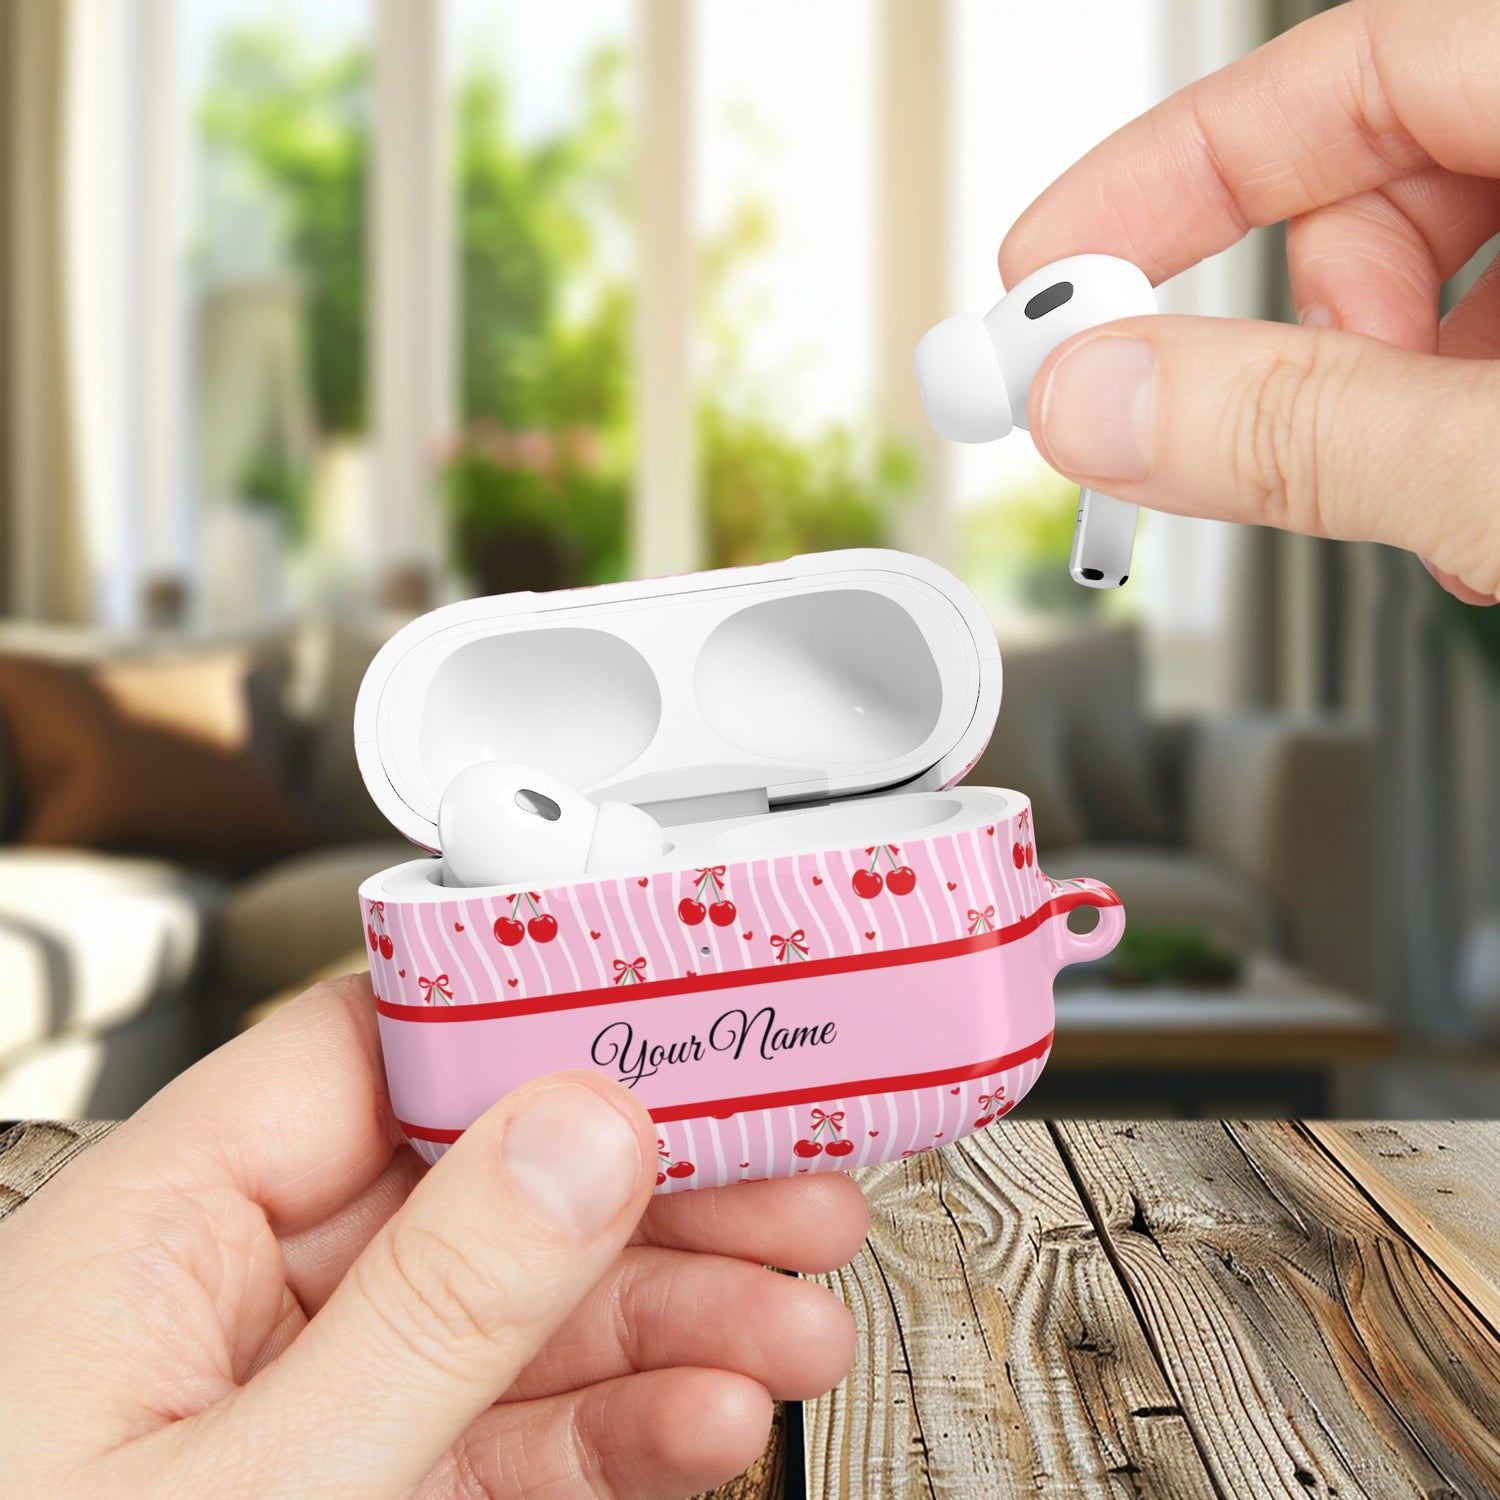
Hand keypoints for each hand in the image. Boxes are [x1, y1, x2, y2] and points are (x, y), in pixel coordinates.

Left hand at [0, 975, 865, 1498]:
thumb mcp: (251, 1486)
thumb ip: (427, 1311)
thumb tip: (578, 1135)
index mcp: (160, 1225)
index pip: (378, 1049)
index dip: (541, 1022)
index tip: (684, 1027)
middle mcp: (236, 1294)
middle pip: (488, 1182)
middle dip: (657, 1193)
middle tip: (794, 1186)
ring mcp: (308, 1400)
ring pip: (523, 1313)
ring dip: (677, 1318)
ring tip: (795, 1322)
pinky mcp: (362, 1487)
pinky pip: (511, 1429)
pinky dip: (621, 1428)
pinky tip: (707, 1418)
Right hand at [1001, 0, 1499, 602]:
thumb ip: (1307, 429)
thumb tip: (1099, 406)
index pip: (1345, 63)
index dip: (1171, 171)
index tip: (1051, 276)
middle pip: (1386, 172)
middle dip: (1309, 318)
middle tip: (1268, 425)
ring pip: (1443, 270)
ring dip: (1384, 390)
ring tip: (1430, 490)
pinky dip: (1453, 421)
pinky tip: (1475, 500)